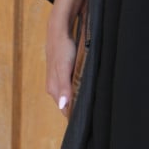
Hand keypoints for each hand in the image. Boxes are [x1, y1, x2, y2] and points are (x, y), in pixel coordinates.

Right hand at [45, 0, 85, 115]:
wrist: (59, 28)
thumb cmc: (62, 48)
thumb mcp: (64, 68)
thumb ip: (63, 87)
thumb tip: (62, 106)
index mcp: (53, 88)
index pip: (64, 109)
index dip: (75, 114)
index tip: (89, 120)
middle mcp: (54, 86)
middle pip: (67, 103)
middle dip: (79, 107)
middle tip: (95, 112)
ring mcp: (59, 78)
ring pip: (70, 93)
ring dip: (80, 97)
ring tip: (94, 102)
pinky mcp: (64, 71)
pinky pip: (72, 84)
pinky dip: (79, 88)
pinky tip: (87, 88)